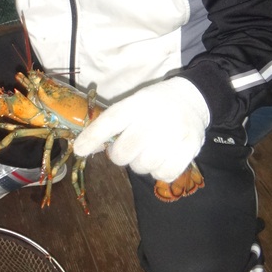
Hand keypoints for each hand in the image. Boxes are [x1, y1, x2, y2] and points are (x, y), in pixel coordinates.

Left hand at [73, 77, 209, 181]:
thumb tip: (85, 148)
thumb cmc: (155, 104)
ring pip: (143, 167)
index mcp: (138, 103)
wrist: (192, 98)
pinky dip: (158, 171)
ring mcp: (175, 133)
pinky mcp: (191, 147)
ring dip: (140, 164)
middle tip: (127, 148)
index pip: (111, 121)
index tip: (79, 150)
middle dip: (120, 156)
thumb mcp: (133, 104)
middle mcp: (156, 117)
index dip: (93, 136)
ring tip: (148, 150)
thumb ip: (111, 125)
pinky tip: (162, 158)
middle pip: (124, 152)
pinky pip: (164, 174)